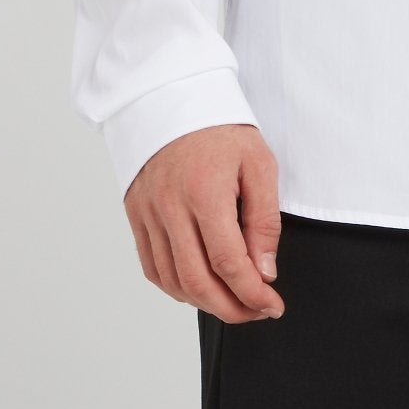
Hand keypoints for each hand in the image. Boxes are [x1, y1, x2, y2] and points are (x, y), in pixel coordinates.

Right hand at [124, 124, 285, 322]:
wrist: (172, 97)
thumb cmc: (221, 128)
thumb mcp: (258, 163)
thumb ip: (263, 220)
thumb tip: (265, 271)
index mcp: (204, 192)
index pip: (228, 262)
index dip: (252, 293)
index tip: (272, 305)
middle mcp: (170, 207)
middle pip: (197, 281)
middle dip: (231, 308)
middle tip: (256, 312)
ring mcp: (148, 213)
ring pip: (172, 280)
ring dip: (204, 303)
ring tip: (233, 303)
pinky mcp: (135, 214)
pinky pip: (152, 267)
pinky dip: (176, 287)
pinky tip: (199, 289)